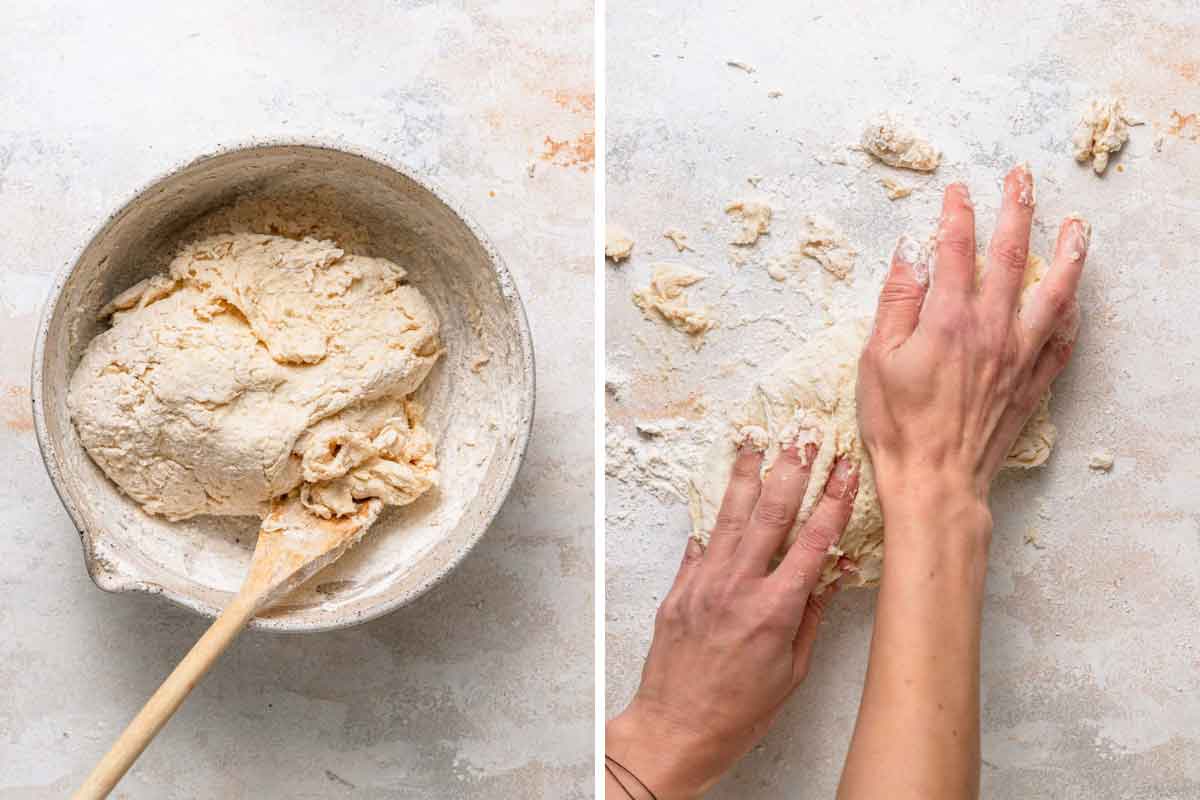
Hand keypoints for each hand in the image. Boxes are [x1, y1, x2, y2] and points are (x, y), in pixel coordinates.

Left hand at [607, 443, 857, 798]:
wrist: (677, 727)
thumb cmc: (740, 710)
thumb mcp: (792, 670)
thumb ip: (811, 617)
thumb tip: (829, 576)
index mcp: (775, 609)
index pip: (812, 541)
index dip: (833, 501)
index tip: (846, 470)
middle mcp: (738, 587)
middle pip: (770, 514)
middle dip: (791, 470)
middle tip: (803, 436)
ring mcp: (704, 583)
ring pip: (730, 516)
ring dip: (748, 475)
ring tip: (757, 441)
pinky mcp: (679, 588)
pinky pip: (700, 543)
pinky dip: (713, 517)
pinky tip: (723, 492)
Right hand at [857, 165, 1087, 510]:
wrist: (936, 481)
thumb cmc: (898, 425)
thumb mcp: (877, 358)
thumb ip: (896, 302)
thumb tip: (910, 254)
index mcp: (949, 320)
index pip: (957, 250)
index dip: (958, 214)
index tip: (958, 190)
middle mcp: (992, 329)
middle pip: (1011, 256)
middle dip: (1016, 210)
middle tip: (1021, 179)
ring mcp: (1018, 355)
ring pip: (1053, 293)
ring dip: (1066, 254)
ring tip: (1077, 227)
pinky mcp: (1031, 383)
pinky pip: (1061, 341)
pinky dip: (1070, 315)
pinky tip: (1074, 300)